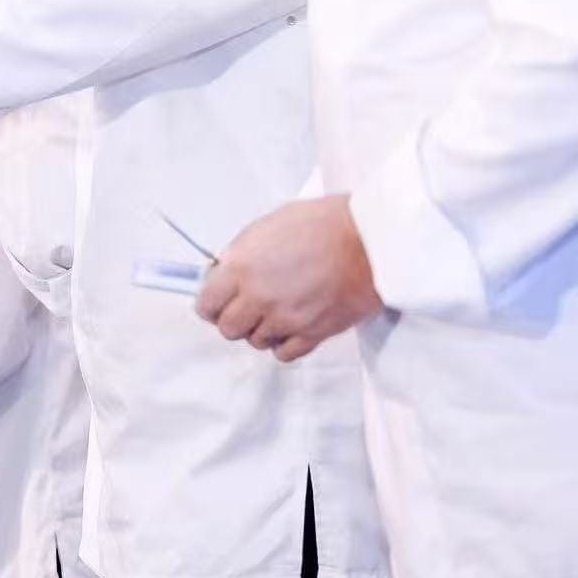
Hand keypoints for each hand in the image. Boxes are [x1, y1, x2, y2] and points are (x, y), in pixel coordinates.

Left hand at [195, 195, 384, 361]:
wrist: (371, 238)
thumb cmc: (321, 223)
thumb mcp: (266, 227)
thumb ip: (240, 255)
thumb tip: (225, 273)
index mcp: (240, 268)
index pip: (206, 305)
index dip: (211, 303)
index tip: (219, 300)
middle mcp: (258, 298)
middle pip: (228, 329)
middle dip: (234, 317)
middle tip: (248, 305)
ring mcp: (286, 319)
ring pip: (256, 342)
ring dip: (261, 329)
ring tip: (277, 310)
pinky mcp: (314, 333)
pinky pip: (284, 354)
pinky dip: (284, 344)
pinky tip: (291, 327)